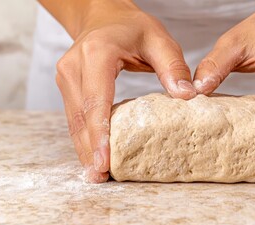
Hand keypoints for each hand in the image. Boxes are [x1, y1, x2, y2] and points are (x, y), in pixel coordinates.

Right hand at [55, 1, 195, 182]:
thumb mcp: (159, 38)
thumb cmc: (132, 26)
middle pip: (82, 116)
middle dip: (90, 150)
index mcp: (97, 54)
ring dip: (84, 148)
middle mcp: (74, 67)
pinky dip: (84, 138)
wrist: (103, 15)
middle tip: (101, 178)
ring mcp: (67, 77)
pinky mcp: (68, 86)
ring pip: (74, 121)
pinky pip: (75, 117)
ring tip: (96, 175)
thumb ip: (173, 65)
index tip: (105, 161)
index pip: (97, 100)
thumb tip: (187, 95)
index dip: (101, 133)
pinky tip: (93, 155)